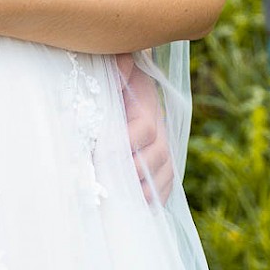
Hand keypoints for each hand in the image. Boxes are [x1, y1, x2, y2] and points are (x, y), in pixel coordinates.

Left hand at [118, 56, 174, 205]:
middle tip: (110, 185)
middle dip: (135, 172)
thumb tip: (122, 61)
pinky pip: (166, 181)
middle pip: (158, 154)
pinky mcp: (160, 159)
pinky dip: (158, 195)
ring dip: (147, 189)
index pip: (145, 128)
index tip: (103, 155)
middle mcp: (159, 125)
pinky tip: (143, 208)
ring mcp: (162, 143)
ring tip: (126, 202)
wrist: (124, 75)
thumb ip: (116, 66)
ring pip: (164, 170)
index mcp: (146, 103)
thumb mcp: (111, 64)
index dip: (126, 144)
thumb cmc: (110, 73)